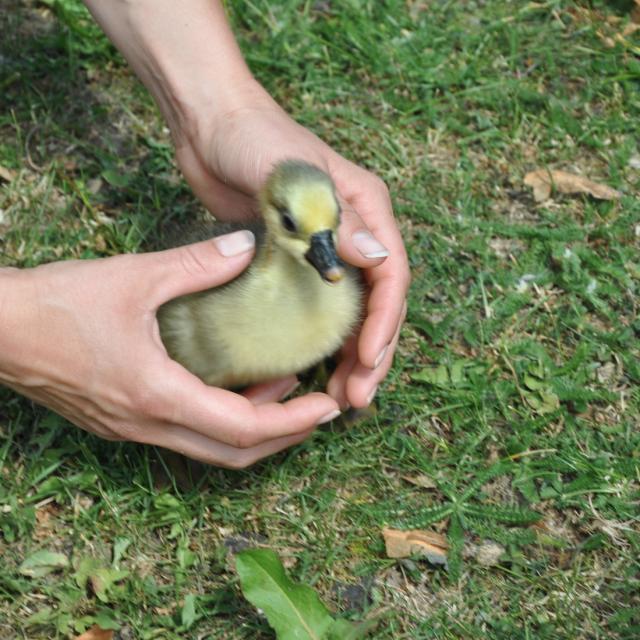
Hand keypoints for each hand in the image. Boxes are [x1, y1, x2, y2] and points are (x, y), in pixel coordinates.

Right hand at [0, 233, 339, 467]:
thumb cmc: (57, 304)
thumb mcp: (135, 276)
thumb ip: (197, 263)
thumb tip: (245, 245)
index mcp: (157, 394)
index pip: (243, 428)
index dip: (293, 422)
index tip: (326, 408)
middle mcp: (148, 423)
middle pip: (234, 454)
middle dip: (285, 437)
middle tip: (319, 409)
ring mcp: (133, 428)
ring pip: (210, 449)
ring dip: (254, 429)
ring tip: (288, 393)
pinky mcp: (123, 420)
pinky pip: (186, 435)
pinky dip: (222, 421)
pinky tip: (236, 387)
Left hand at [174, 81, 409, 408]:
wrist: (210, 123)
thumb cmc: (253, 138)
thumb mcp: (295, 175)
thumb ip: (334, 218)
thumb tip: (380, 260)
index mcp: (366, 208)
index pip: (392, 274)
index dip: (385, 323)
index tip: (368, 361)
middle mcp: (355, 229)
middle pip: (378, 301)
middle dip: (372, 353)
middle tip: (357, 398)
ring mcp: (328, 244)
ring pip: (352, 310)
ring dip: (351, 355)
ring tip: (343, 396)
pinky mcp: (299, 256)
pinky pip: (320, 306)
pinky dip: (321, 339)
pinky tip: (313, 367)